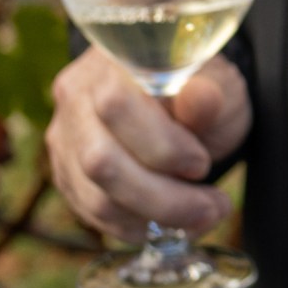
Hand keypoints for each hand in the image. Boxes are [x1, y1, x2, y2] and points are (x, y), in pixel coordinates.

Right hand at [45, 47, 250, 241]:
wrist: (186, 103)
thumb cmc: (202, 91)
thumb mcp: (220, 86)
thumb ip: (209, 96)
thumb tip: (200, 97)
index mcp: (113, 61)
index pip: (117, 105)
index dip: (161, 144)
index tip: (201, 164)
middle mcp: (77, 95)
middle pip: (100, 160)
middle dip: (163, 196)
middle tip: (212, 206)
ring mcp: (67, 136)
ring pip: (96, 196)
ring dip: (155, 217)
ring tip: (202, 216)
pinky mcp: (67, 171)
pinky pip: (92, 212)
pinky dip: (136, 226)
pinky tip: (171, 223)